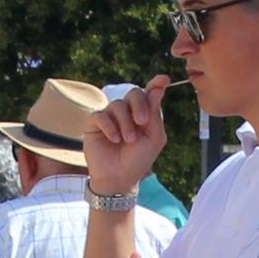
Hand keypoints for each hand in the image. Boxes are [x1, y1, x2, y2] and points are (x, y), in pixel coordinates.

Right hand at [84, 79, 169, 202]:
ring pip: (117, 104)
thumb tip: (158, 88)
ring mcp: (110, 117)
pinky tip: (114, 139)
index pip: (149, 94)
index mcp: (144, 114)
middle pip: (133, 93)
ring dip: (125, 123)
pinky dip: (109, 126)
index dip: (156, 84)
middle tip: (142, 122)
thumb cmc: (138, 160)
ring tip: (128, 140)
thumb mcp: (153, 138)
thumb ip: (154, 114)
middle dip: (139, 105)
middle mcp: (127, 112)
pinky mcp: (94, 124)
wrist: (119, 178)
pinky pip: (100, 115)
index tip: (164, 79)